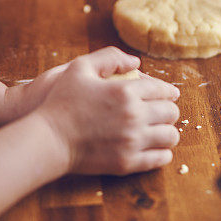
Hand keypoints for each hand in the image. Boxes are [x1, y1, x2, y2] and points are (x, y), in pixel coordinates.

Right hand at [35, 47, 179, 174]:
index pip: (163, 90)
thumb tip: (136, 62)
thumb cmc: (62, 102)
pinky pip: (159, 159)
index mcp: (125, 91)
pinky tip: (155, 148)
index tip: (169, 94)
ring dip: (168, 131)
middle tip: (162, 111)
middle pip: (171, 113)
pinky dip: (162, 152)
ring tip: (159, 130)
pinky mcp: (127, 162)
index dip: (169, 91)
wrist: (49, 139)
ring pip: (170, 137)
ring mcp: (132, 141)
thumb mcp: (80, 68)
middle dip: (169, 110)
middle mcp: (133, 116)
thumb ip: (110, 58)